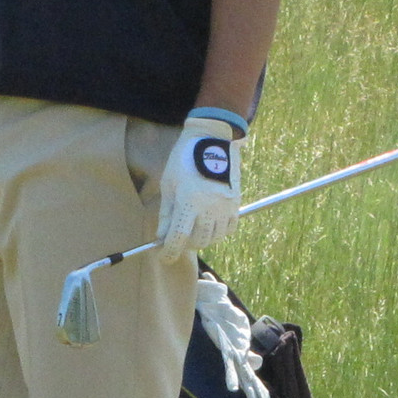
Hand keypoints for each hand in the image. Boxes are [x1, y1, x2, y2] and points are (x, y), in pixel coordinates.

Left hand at [157, 113, 242, 254]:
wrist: (212, 141)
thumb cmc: (184, 160)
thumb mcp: (169, 185)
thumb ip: (166, 214)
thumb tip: (162, 237)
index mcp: (188, 202)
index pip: (178, 238)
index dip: (169, 252)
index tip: (164, 256)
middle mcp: (208, 208)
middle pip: (197, 242)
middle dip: (185, 244)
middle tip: (178, 238)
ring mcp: (224, 207)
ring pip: (213, 238)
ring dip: (201, 239)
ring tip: (194, 229)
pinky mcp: (235, 203)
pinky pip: (228, 229)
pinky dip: (218, 232)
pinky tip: (210, 225)